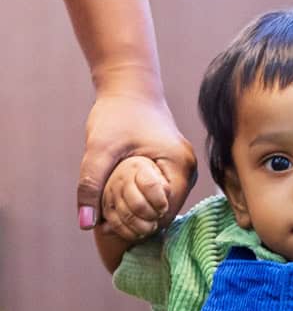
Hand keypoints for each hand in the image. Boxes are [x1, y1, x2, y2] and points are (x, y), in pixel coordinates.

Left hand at [78, 91, 196, 229]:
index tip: (110, 223)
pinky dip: (143, 200)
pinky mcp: (176, 168)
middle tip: (108, 220)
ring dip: (140, 211)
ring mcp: (185, 170)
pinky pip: (161, 195)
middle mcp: (189, 171)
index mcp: (180, 166)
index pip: (164, 214)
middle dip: (138, 220)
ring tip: (113, 210)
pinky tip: (121, 198)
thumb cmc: (116, 113)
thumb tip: (85, 224)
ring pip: (163, 206)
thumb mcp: (99, 149)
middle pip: (165, 213)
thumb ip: (91, 184)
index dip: (137, 223)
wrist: (129, 87)